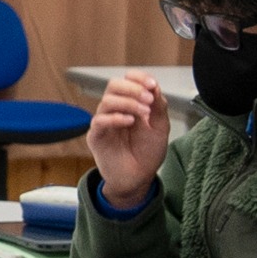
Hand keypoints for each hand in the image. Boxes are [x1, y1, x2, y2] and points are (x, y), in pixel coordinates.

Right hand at [82, 69, 169, 206]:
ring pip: (107, 100)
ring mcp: (104, 122)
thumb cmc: (147, 154)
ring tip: (144, 114)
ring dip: (128, 103)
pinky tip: (129, 122)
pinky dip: (115, 118)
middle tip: (148, 100)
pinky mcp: (96, 136)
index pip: (127, 80)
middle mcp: (115, 110)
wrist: (139, 178)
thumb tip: (153, 86)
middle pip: (114, 85)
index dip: (139, 78)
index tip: (152, 85)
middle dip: (133, 89)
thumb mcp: (160, 127)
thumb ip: (158, 106)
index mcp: (130, 104)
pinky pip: (99, 120)